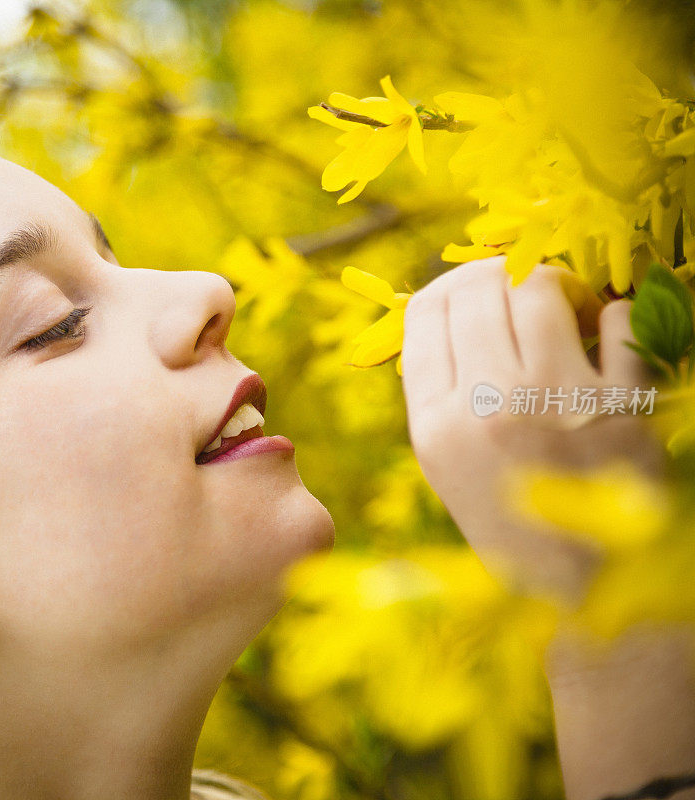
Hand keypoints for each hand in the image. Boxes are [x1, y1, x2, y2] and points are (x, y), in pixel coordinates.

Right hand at [400, 256, 665, 602]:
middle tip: (519, 288)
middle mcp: (487, 409)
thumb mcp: (446, 463)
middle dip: (496, 275)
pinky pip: (620, 320)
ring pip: (538, 288)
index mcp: (435, 425)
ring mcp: (556, 406)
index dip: (446, 289)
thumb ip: (437, 389)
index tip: (468, 291)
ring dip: (552, 283)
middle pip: (476, 289)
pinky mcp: (625, 409)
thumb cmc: (509, 520)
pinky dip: (616, 315)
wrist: (584, 591)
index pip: (425, 314)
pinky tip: (607, 333)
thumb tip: (448, 309)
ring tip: (564, 303)